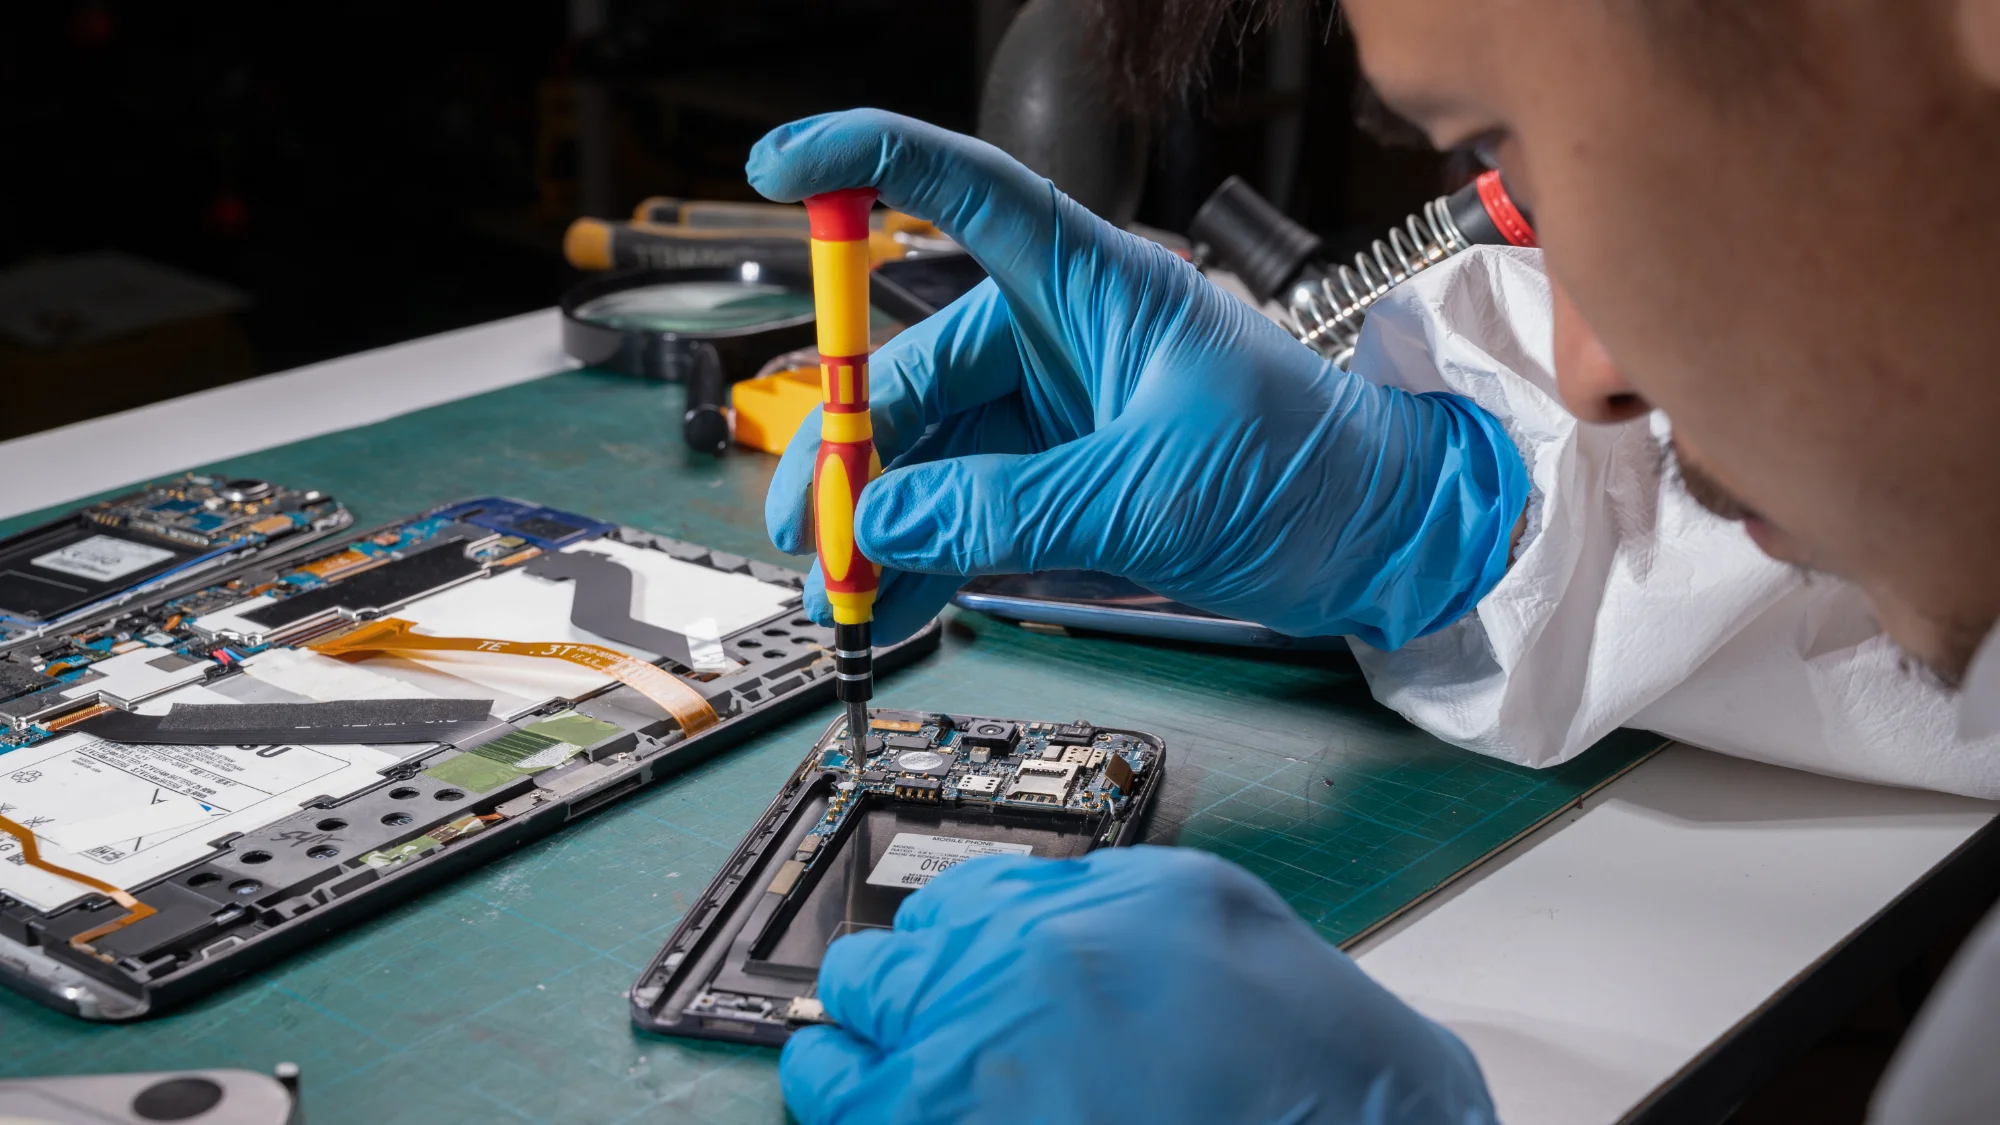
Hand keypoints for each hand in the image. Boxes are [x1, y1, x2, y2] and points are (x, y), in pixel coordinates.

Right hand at [751, 110, 1526, 647]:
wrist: (1382, 538)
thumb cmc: (1306, 470)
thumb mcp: (1153, 492)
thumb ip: (1010, 509)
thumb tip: (885, 525)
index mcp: (1094, 284)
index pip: (965, 190)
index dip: (866, 163)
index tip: (781, 167)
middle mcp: (1060, 335)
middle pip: (913, 367)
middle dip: (849, 449)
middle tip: (809, 527)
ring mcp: (1055, 411)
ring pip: (931, 453)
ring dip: (878, 521)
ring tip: (837, 590)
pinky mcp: (1062, 480)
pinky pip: (966, 510)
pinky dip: (924, 556)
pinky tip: (887, 603)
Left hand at [780, 846, 1497, 1124]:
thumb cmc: (1292, 1038)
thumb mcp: (1190, 903)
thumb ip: (1080, 896)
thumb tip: (1003, 914)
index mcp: (1042, 921)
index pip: (932, 912)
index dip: (938, 944)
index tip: (933, 965)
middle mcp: (985, 1000)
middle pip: (864, 981)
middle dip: (881, 998)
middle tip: (895, 1021)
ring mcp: (962, 1101)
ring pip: (831, 1081)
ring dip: (842, 1077)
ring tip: (862, 1086)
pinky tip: (909, 1120)